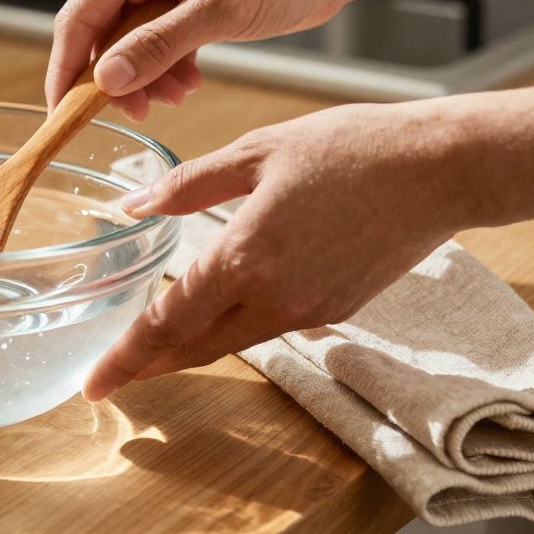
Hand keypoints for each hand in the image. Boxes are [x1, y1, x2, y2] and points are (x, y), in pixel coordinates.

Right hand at [46, 0, 357, 119]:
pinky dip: (167, 69)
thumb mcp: (217, 13)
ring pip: (128, 44)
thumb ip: (156, 47)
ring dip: (147, 77)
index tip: (60, 110)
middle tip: (138, 111)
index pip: (81, 14)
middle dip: (119, 78)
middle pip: (102, 32)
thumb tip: (105, 80)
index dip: (67, 66)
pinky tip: (189, 84)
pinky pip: (154, 43)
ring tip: (178, 96)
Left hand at [84, 101, 481, 400]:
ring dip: (189, 348)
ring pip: (232, 342)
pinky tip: (218, 312)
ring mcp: (308, 310)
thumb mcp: (256, 151)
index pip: (166, 324)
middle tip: (111, 377)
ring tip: (153, 348)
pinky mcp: (336, 309)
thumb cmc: (349, 147)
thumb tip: (132, 205)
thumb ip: (187, 186)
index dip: (125, 359)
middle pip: (194, 348)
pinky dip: (234, 328)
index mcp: (243, 258)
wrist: (440, 170)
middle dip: (149, 366)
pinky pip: (269, 326)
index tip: (92, 385)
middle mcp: (273, 297)